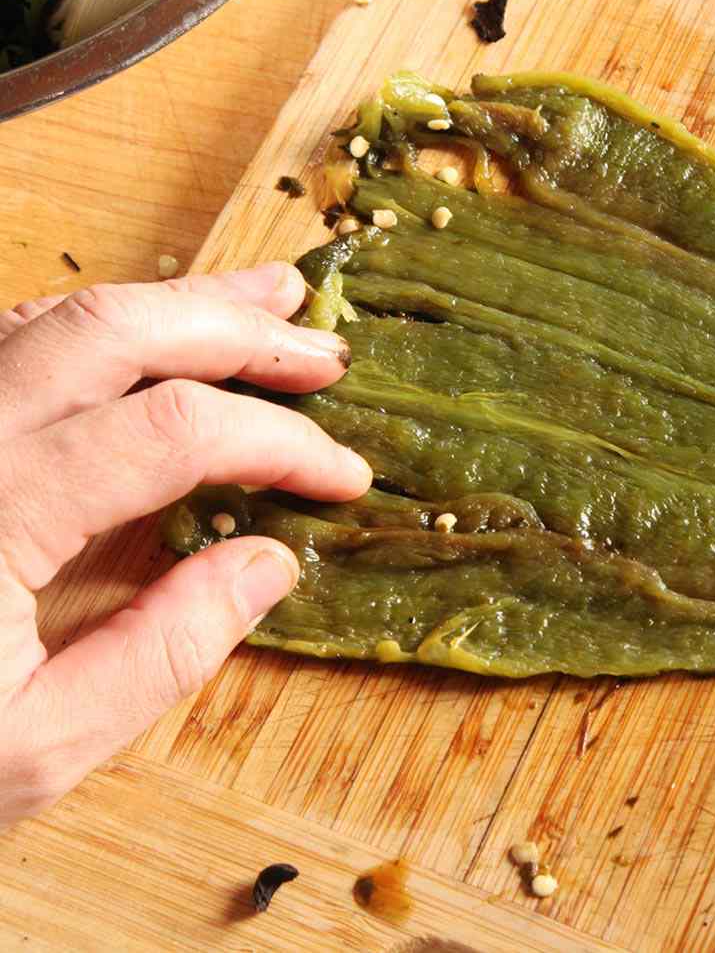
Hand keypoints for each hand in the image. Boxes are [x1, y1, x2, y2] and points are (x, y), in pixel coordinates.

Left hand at [0, 264, 370, 827]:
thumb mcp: (31, 749)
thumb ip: (162, 651)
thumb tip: (269, 563)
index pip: (173, 431)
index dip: (278, 443)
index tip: (343, 478)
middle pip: (115, 330)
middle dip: (238, 332)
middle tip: (324, 357)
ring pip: (56, 313)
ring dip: (175, 304)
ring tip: (266, 303)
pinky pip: (13, 339)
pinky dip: (103, 327)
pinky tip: (154, 337)